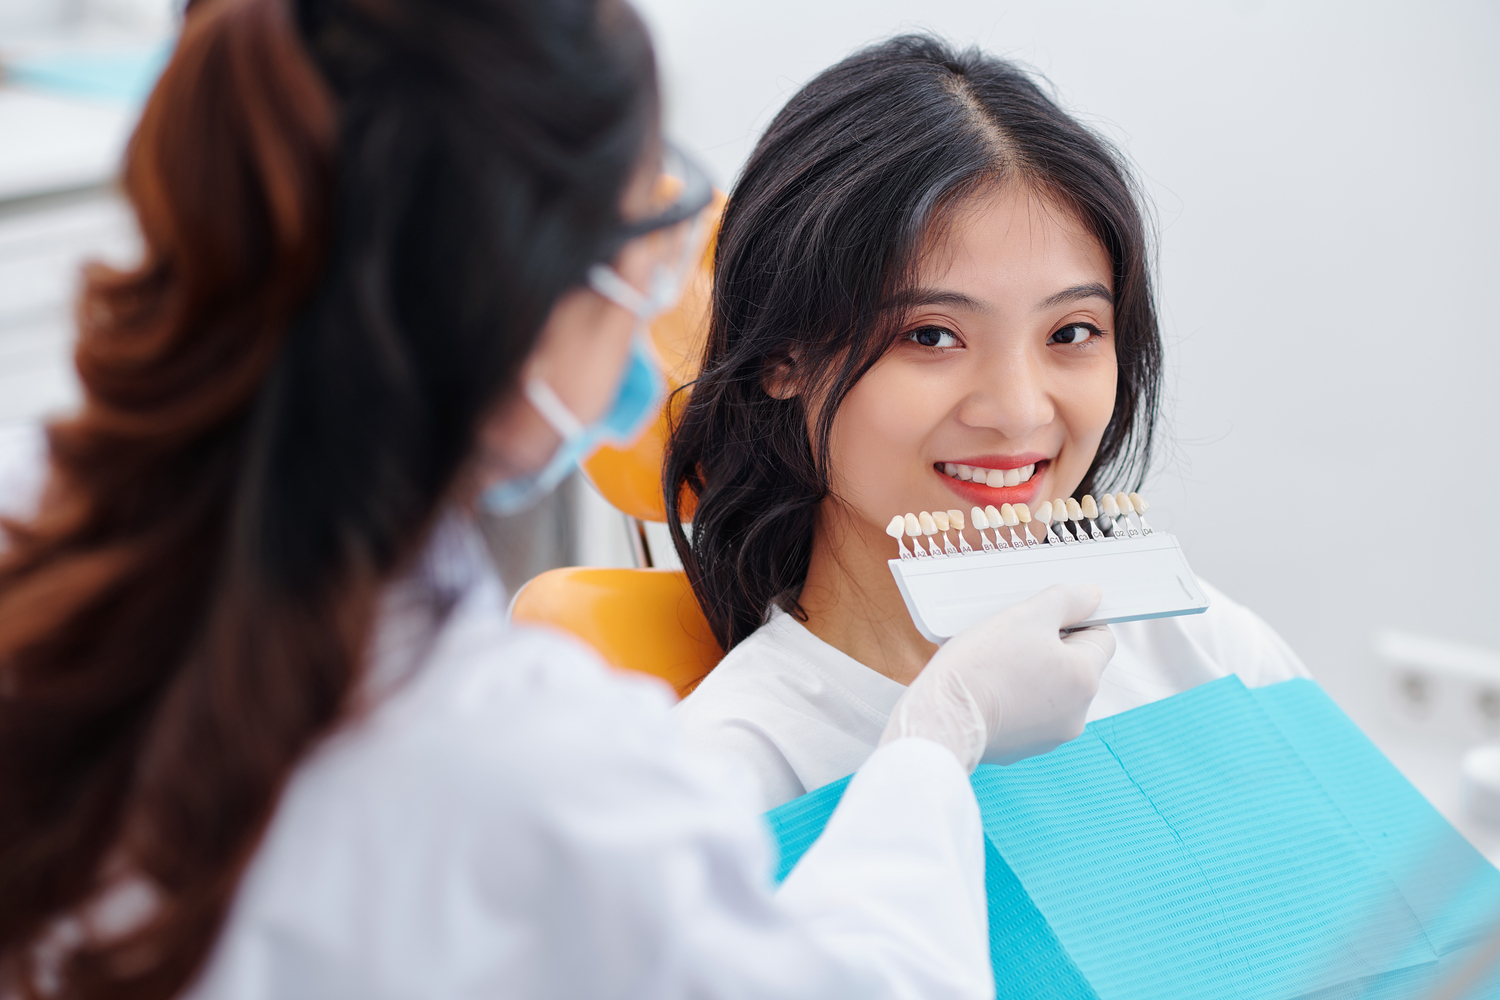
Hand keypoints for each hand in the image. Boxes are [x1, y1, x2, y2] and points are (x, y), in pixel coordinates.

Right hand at [878, 584, 1115, 769]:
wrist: (942, 716)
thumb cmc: (981, 666)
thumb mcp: (1026, 616)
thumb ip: (1066, 600)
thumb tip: (1093, 596)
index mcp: (1085, 678)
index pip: (1102, 637)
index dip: (1075, 619)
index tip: (1046, 615)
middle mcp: (1077, 713)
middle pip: (1076, 665)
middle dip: (1050, 647)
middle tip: (1014, 635)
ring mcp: (1050, 735)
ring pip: (1051, 689)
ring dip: (1032, 672)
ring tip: (996, 663)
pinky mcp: (1023, 748)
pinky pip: (1028, 712)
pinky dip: (1014, 697)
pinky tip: (989, 686)